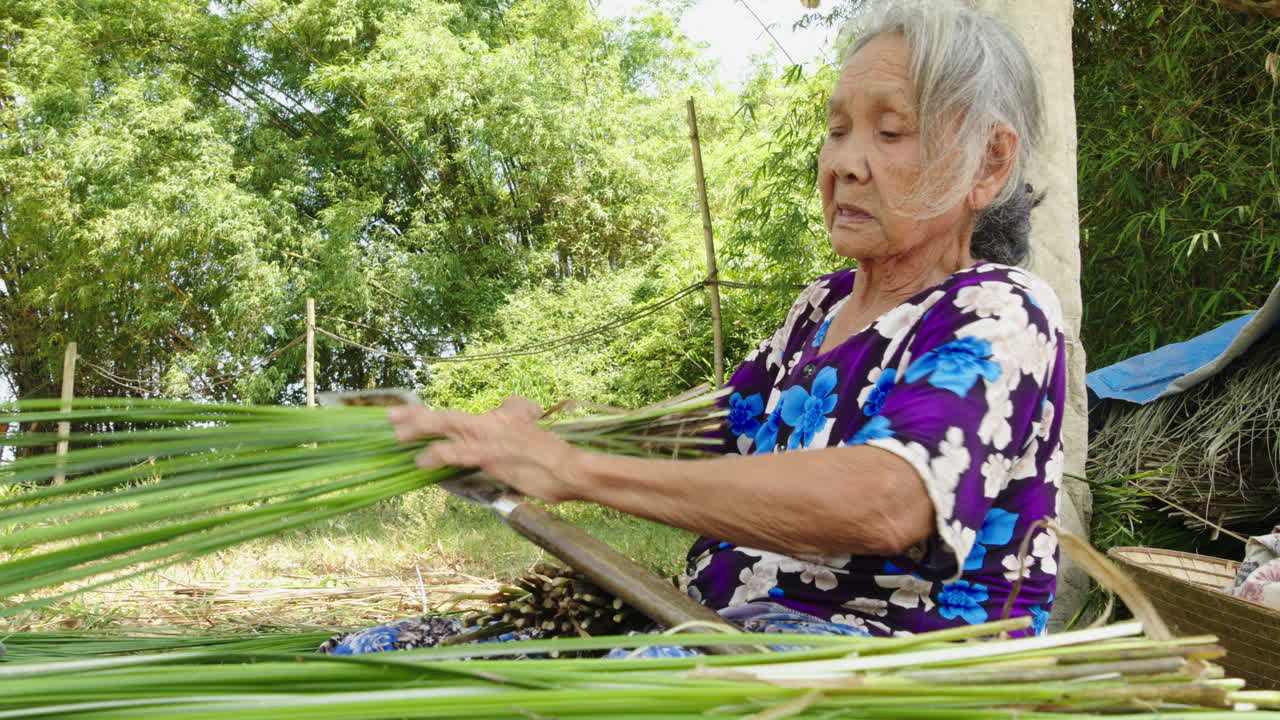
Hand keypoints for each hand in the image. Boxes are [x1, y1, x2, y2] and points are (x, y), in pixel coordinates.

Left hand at [386, 397, 583, 502]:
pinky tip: (420, 461)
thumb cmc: (552, 457)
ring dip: (418, 429)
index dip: (434, 419)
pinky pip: (455, 452)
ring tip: (396, 434)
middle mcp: (490, 421)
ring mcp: (488, 437)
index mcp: (501, 416)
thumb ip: (516, 414)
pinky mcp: (488, 455)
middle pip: (445, 415)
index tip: (412, 421)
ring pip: (445, 426)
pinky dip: (435, 454)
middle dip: (415, 415)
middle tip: (390, 415)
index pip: (461, 416)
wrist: (569, 469)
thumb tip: (508, 406)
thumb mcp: (532, 428)